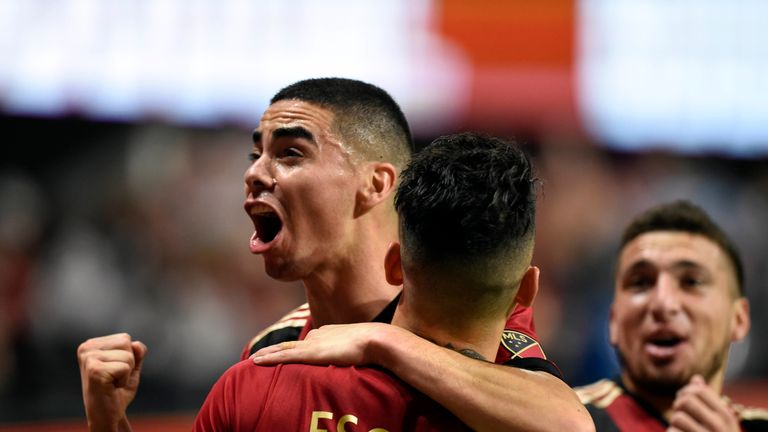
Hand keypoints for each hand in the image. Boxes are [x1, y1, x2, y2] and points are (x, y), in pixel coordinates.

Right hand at [77, 333, 146, 431]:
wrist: (106, 416)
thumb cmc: (117, 391)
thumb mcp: (131, 367)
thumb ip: (136, 352)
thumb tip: (137, 344)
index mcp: (91, 344)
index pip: (124, 338)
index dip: (128, 357)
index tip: (115, 372)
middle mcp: (86, 348)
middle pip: (126, 342)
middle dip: (128, 363)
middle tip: (115, 378)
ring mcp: (88, 358)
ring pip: (128, 355)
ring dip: (126, 372)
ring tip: (113, 383)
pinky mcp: (94, 371)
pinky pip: (125, 368)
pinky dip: (123, 380)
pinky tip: (111, 388)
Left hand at [252, 322, 397, 365]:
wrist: (375, 339)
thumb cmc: (374, 344)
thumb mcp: (360, 346)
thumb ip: (352, 350)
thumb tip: (354, 356)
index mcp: (327, 333)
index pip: (306, 343)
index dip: (291, 348)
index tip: (281, 353)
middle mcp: (317, 335)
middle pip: (291, 344)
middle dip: (273, 350)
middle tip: (258, 357)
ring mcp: (313, 343)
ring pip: (283, 349)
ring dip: (266, 355)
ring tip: (252, 360)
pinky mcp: (311, 353)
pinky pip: (284, 356)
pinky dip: (269, 358)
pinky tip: (256, 362)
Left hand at [667, 375, 739, 431]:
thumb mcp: (720, 420)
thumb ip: (708, 399)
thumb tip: (696, 379)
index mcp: (725, 415)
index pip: (698, 390)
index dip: (686, 392)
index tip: (686, 400)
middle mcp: (718, 426)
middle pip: (685, 401)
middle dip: (678, 405)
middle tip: (682, 413)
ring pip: (677, 417)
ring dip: (675, 422)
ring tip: (683, 428)